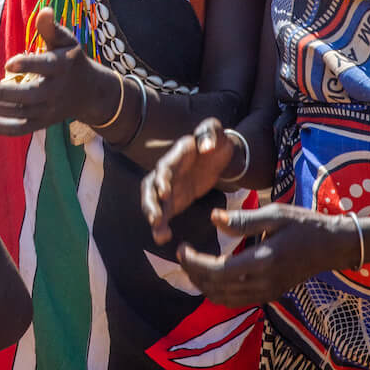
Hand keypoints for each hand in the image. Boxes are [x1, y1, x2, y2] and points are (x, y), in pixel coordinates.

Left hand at [0, 9, 110, 136]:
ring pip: (20, 113)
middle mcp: (55, 91)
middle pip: (29, 96)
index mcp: (63, 67)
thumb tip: (45, 10)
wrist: (89, 93)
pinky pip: (19, 129)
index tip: (8, 63)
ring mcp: (47, 111)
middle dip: (2, 94)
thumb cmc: (71, 60)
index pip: (46, 67)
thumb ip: (51, 28)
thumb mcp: (67, 41)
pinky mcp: (40, 123)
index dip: (28, 65)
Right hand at [143, 118, 243, 244]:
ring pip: (154, 202)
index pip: (165, 166)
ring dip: (153, 217)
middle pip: (150, 186)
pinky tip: (163, 237)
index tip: (165, 192)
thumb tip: (206, 147)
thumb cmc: (217, 141)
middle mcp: (168, 170)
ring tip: (159, 234)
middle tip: (155, 219)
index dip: (162, 179)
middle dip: (150, 203)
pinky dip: (161, 225)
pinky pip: (164, 213)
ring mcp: (169, 186)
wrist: (219, 155)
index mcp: (177, 154)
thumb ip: (211, 134)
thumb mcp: (216, 132)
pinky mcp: (173, 199)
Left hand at [177, 203, 357, 307]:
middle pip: (216, 288)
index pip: (218, 271)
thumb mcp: (275, 214)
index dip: (194, 263)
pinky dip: (218, 292)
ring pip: (224, 299)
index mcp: (264, 260)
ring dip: (203, 285)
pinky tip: (211, 276)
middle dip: (193, 274)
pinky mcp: (270, 295)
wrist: (333, 246)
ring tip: (192, 265)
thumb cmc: (305, 224)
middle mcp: (264, 282)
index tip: (181, 248)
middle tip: (182, 254)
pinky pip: (236, 300)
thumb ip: (242, 220)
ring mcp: (268, 292)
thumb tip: (212, 218)